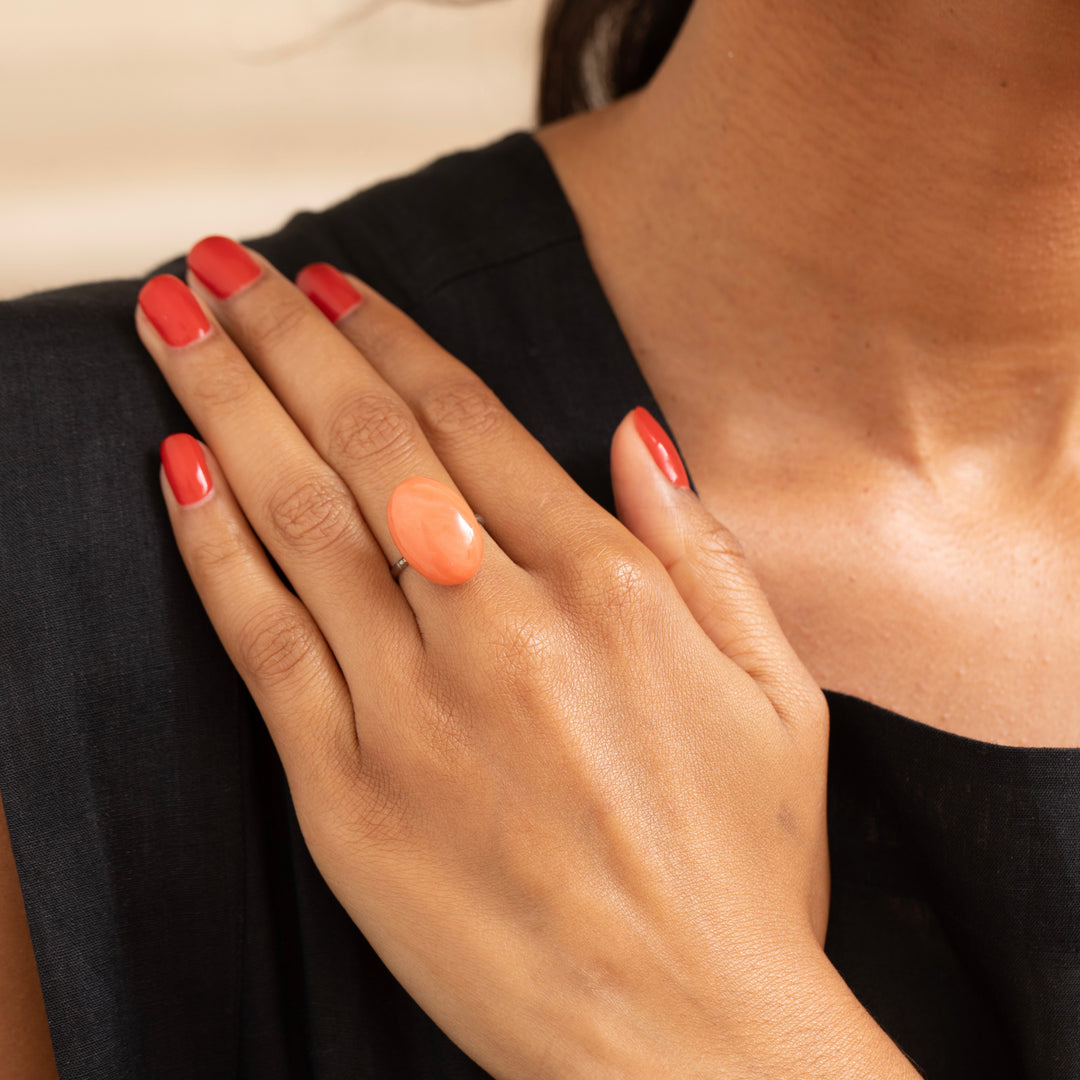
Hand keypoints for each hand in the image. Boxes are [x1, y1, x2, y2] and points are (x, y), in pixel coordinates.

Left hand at [135, 237, 908, 1077]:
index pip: (466, 421)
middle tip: (214, 266)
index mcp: (609, 592)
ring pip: (297, 521)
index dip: (387, 337)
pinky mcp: (349, 800)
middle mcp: (503, 629)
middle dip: (281, 338)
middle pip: (367, 443)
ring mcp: (416, 714)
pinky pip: (263, 645)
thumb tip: (631, 433)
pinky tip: (175, 472)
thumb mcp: (778, 689)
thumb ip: (700, 545)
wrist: (687, 1040)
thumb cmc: (742, 866)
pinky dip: (213, 550)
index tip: (328, 282)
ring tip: (171, 327)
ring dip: (226, 408)